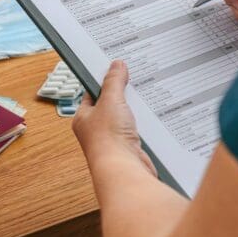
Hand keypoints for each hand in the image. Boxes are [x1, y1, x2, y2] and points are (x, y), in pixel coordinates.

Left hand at [72, 61, 156, 177]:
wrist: (123, 170)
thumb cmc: (108, 140)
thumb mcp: (110, 100)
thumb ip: (114, 81)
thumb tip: (116, 65)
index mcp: (83, 118)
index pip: (92, 93)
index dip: (103, 80)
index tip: (115, 69)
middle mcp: (96, 131)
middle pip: (110, 106)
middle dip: (123, 95)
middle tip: (134, 79)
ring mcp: (113, 141)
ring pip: (126, 119)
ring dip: (135, 110)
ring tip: (146, 96)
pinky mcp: (129, 149)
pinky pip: (138, 131)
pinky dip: (145, 125)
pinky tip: (153, 117)